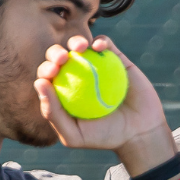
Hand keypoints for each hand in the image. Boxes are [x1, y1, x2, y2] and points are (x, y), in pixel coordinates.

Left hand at [33, 35, 176, 172]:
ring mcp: (95, 65)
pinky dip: (100, 42)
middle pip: (59, 57)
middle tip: (62, 59)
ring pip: (80, 46)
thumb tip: (39, 83)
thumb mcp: (74, 135)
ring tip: (80, 47)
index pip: (48, 76)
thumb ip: (53, 113)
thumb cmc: (104, 137)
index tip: (52, 72)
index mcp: (63, 91)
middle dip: (55, 53)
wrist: (139, 133)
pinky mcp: (115, 59)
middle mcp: (76, 76)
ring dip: (75, 42)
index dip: (45, 69)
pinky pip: (105, 44)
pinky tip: (99, 47)